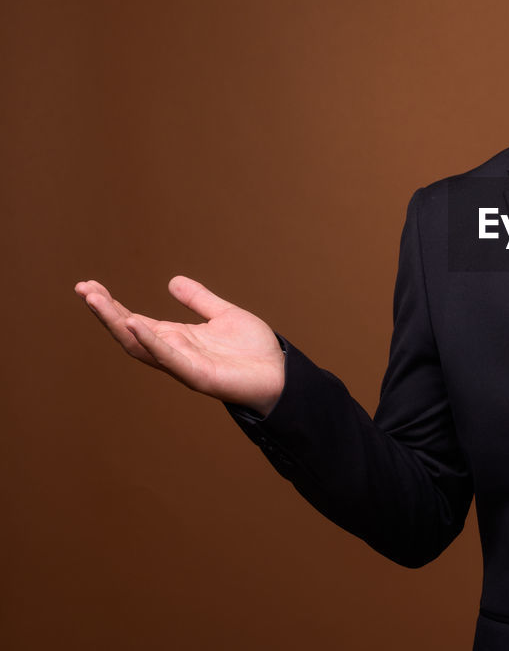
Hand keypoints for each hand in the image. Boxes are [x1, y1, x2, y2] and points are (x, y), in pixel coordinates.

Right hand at [75, 276, 285, 415]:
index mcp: (177, 338)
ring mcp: (182, 364)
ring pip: (139, 344)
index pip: (135, 320)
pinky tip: (134, 323)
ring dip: (116, 322)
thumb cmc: (253, 351)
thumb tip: (172, 281)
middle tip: (82, 289)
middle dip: (105, 311)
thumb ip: (199, 300)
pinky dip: (150, 341)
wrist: (280, 374)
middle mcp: (173, 351)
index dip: (112, 304)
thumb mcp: (223, 314)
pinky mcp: (196, 374)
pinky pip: (168, 357)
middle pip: (129, 331)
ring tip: (95, 299)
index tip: (89, 286)